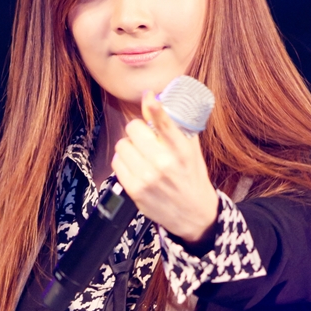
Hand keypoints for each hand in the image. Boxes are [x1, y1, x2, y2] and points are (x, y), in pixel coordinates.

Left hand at [111, 90, 218, 246]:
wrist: (193, 214)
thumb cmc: (191, 177)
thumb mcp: (191, 150)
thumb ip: (174, 126)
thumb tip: (152, 98)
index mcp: (182, 150)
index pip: (165, 123)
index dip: (155, 107)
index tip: (149, 96)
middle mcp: (164, 163)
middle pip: (134, 129)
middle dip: (138, 130)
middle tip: (146, 139)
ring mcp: (148, 178)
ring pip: (123, 145)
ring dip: (129, 146)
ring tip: (140, 154)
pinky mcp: (135, 190)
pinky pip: (117, 163)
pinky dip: (124, 162)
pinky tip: (134, 166)